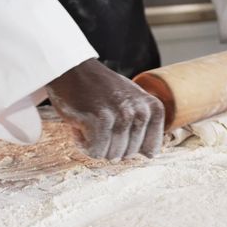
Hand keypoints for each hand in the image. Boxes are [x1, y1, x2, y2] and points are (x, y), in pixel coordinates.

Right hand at [45, 59, 164, 160]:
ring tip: (91, 121)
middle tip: (101, 121)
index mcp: (154, 108)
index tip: (119, 129)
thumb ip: (145, 126)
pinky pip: (95, 152)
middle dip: (111, 144)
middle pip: (129, 154)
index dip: (130, 145)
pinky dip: (83, 144)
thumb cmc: (102, 90)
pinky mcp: (100, 120)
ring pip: (112, 155)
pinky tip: (81, 125)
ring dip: (95, 143)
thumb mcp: (133, 102)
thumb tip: (151, 156)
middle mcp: (142, 112)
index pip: (151, 150)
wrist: (73, 70)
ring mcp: (122, 115)